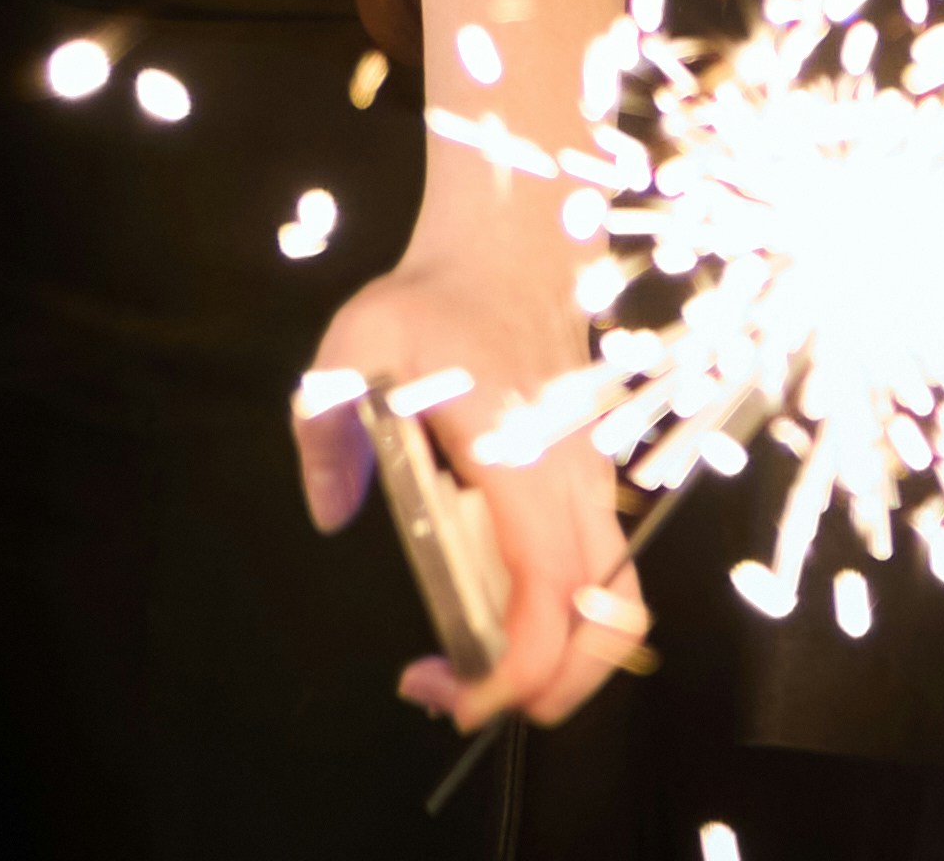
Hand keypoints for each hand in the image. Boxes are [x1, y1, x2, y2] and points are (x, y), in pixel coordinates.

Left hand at [297, 244, 641, 730]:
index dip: (515, 669)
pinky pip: (600, 574)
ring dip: (564, 661)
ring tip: (478, 666)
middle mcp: (574, 482)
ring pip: (616, 604)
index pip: (547, 592)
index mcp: (521, 459)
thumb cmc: (439, 296)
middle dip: (550, 690)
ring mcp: (591, 484)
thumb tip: (332, 513)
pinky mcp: (588, 484)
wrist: (513, 246)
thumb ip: (327, 427)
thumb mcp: (356, 342)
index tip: (454, 695)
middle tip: (466, 697)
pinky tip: (492, 607)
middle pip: (609, 622)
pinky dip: (564, 621)